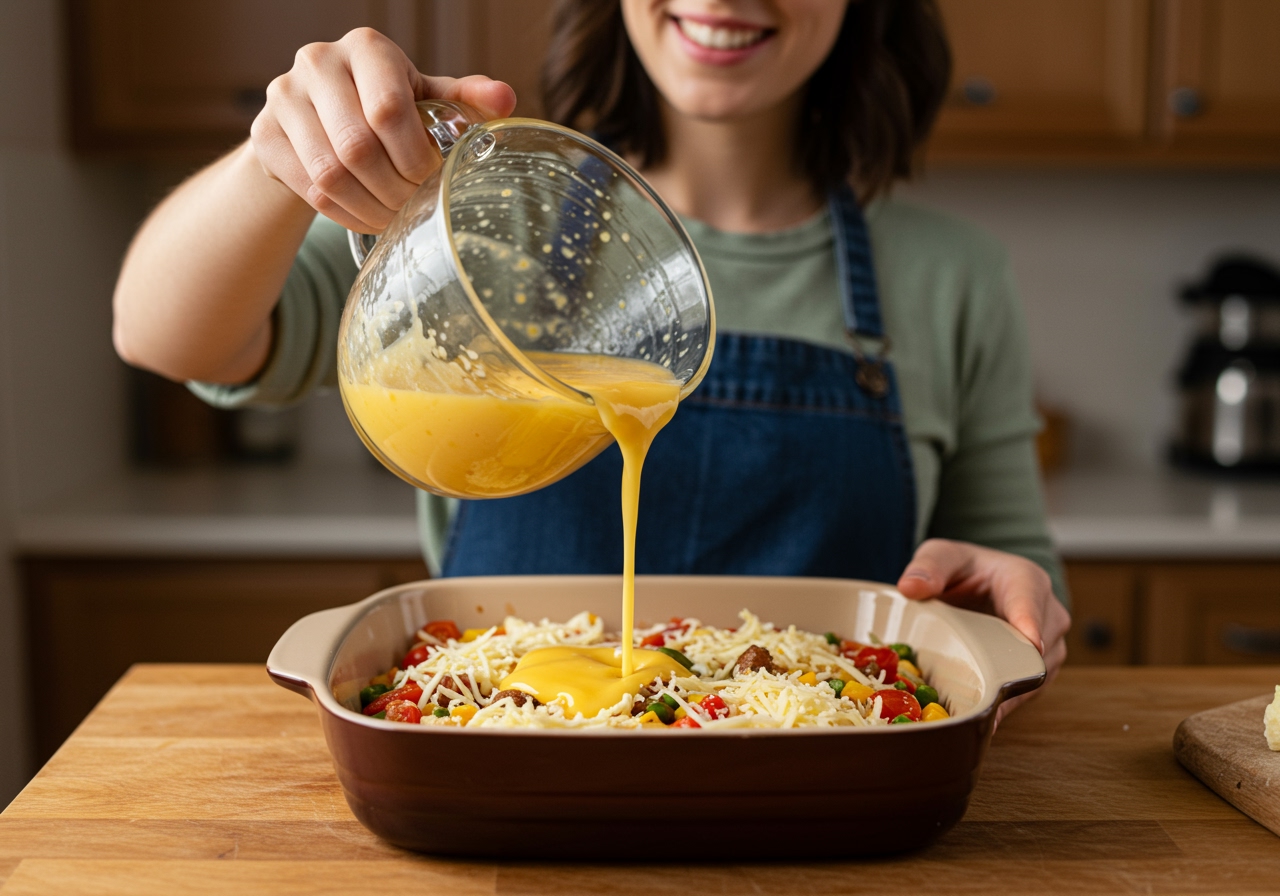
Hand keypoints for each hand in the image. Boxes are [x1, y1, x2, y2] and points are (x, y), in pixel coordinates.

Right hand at [250, 27, 516, 232]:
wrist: (318, 117)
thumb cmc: (387, 104)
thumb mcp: (427, 97)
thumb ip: (465, 100)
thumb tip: (506, 99)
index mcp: (367, 48)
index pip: (388, 109)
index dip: (414, 156)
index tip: (431, 178)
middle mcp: (318, 62)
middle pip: (358, 147)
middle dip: (394, 189)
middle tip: (415, 206)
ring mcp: (284, 97)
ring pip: (330, 174)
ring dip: (370, 207)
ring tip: (394, 217)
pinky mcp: (265, 135)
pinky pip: (310, 190)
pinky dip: (345, 214)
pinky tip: (366, 216)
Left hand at [896, 538, 1070, 725]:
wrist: (981, 584)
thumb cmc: (965, 568)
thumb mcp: (942, 555)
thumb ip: (928, 566)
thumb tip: (910, 588)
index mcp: (1027, 581)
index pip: (1030, 603)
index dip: (1030, 623)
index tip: (1031, 644)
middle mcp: (1048, 615)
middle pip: (1036, 649)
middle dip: (1009, 669)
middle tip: (978, 694)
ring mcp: (1048, 648)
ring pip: (1034, 677)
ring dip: (1005, 693)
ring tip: (972, 713)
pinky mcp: (1038, 672)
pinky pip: (1025, 692)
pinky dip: (1002, 704)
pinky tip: (976, 719)